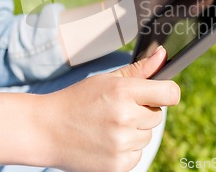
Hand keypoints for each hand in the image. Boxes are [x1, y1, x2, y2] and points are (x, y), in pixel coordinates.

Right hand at [36, 46, 179, 171]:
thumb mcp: (106, 80)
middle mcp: (125, 118)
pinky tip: (106, 141)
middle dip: (143, 112)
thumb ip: (139, 70)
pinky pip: (137, 154)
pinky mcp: (118, 165)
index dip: (167, 92)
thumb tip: (162, 54)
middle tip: (117, 110)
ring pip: (147, 136)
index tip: (160, 94)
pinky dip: (126, 150)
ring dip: (134, 132)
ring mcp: (121, 143)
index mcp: (123, 92)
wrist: (46, 130)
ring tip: (108, 126)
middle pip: (158, 115)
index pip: (169, 93)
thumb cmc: (77, 101)